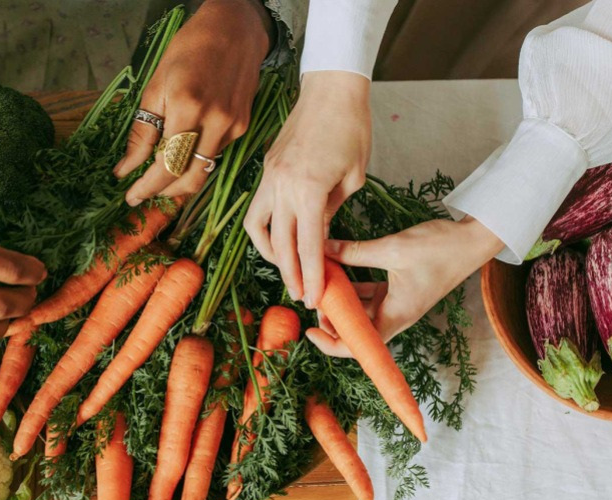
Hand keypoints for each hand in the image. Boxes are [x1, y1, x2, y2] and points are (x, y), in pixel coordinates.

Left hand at [114, 0, 273, 202]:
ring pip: (204, 169)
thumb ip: (143, 132)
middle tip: (143, 192)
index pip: (167, 166)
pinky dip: (196, 158)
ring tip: (158, 174)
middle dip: (164, 192)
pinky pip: (215, 154)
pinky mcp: (243, 126)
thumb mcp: (156, 86)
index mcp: (188, 108)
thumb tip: (127, 167)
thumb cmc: (189, 50)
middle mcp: (216, 122)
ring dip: (179, 178)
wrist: (234, 29)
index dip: (147, 187)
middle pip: (190, 179)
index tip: (131, 196)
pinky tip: (183, 149)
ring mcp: (234, 127)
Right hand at [245, 70, 371, 309]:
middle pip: (281, 244)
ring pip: (258, 228)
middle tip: (301, 296)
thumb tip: (319, 237)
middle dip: (291, 275)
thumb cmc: (352, 128)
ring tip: (286, 270)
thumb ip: (332, 211)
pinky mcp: (266, 169)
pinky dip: (264, 229)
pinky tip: (277, 239)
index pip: (309, 246)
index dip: (312, 277)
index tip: (314, 298)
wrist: (331, 89)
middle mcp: (283, 186)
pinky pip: (258, 208)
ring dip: (271, 254)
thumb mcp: (353, 177)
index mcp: (309, 190)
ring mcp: (269, 177)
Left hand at [306, 217, 504, 357]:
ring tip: (321, 282)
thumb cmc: (440, 248)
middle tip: (313, 295)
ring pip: (360, 312)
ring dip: (340, 301)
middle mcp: (395, 316)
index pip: (358, 346)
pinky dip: (352, 287)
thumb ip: (354, 252)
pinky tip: (336, 270)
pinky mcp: (397, 291)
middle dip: (331, 318)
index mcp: (396, 316)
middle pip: (355, 331)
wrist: (472, 240)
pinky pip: (368, 296)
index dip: (330, 344)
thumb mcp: (393, 249)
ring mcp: (396, 304)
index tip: (309, 330)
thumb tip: (321, 250)